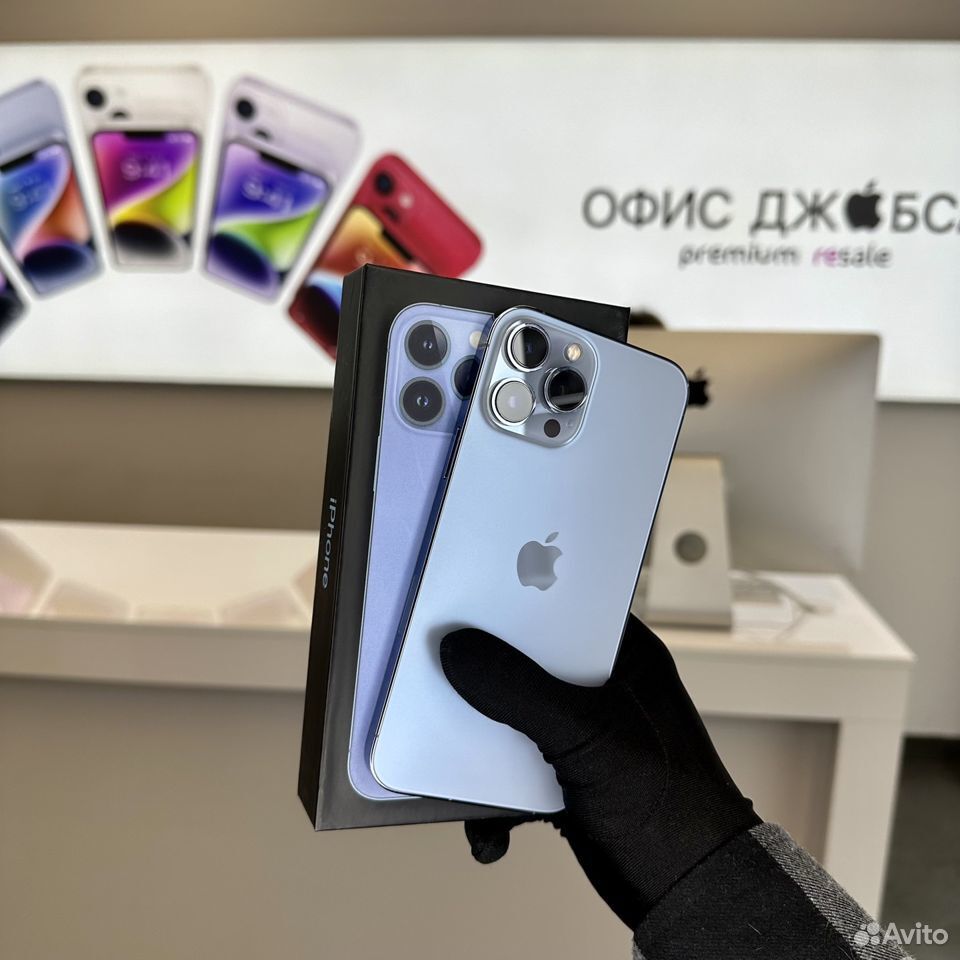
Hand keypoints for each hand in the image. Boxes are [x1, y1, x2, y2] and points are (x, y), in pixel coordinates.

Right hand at [439, 615, 759, 927]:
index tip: (464, 599)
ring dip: (481, 750)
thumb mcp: (591, 736)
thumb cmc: (675, 810)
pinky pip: (511, 771)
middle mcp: (600, 687)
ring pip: (510, 717)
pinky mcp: (564, 774)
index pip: (561, 604)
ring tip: (466, 772)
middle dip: (482, 680)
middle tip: (446, 684)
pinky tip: (494, 827)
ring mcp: (581, 732)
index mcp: (623, 655)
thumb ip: (522, 690)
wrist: (690, 895)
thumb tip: (463, 650)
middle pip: (523, 660)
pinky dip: (493, 800)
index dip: (513, 598)